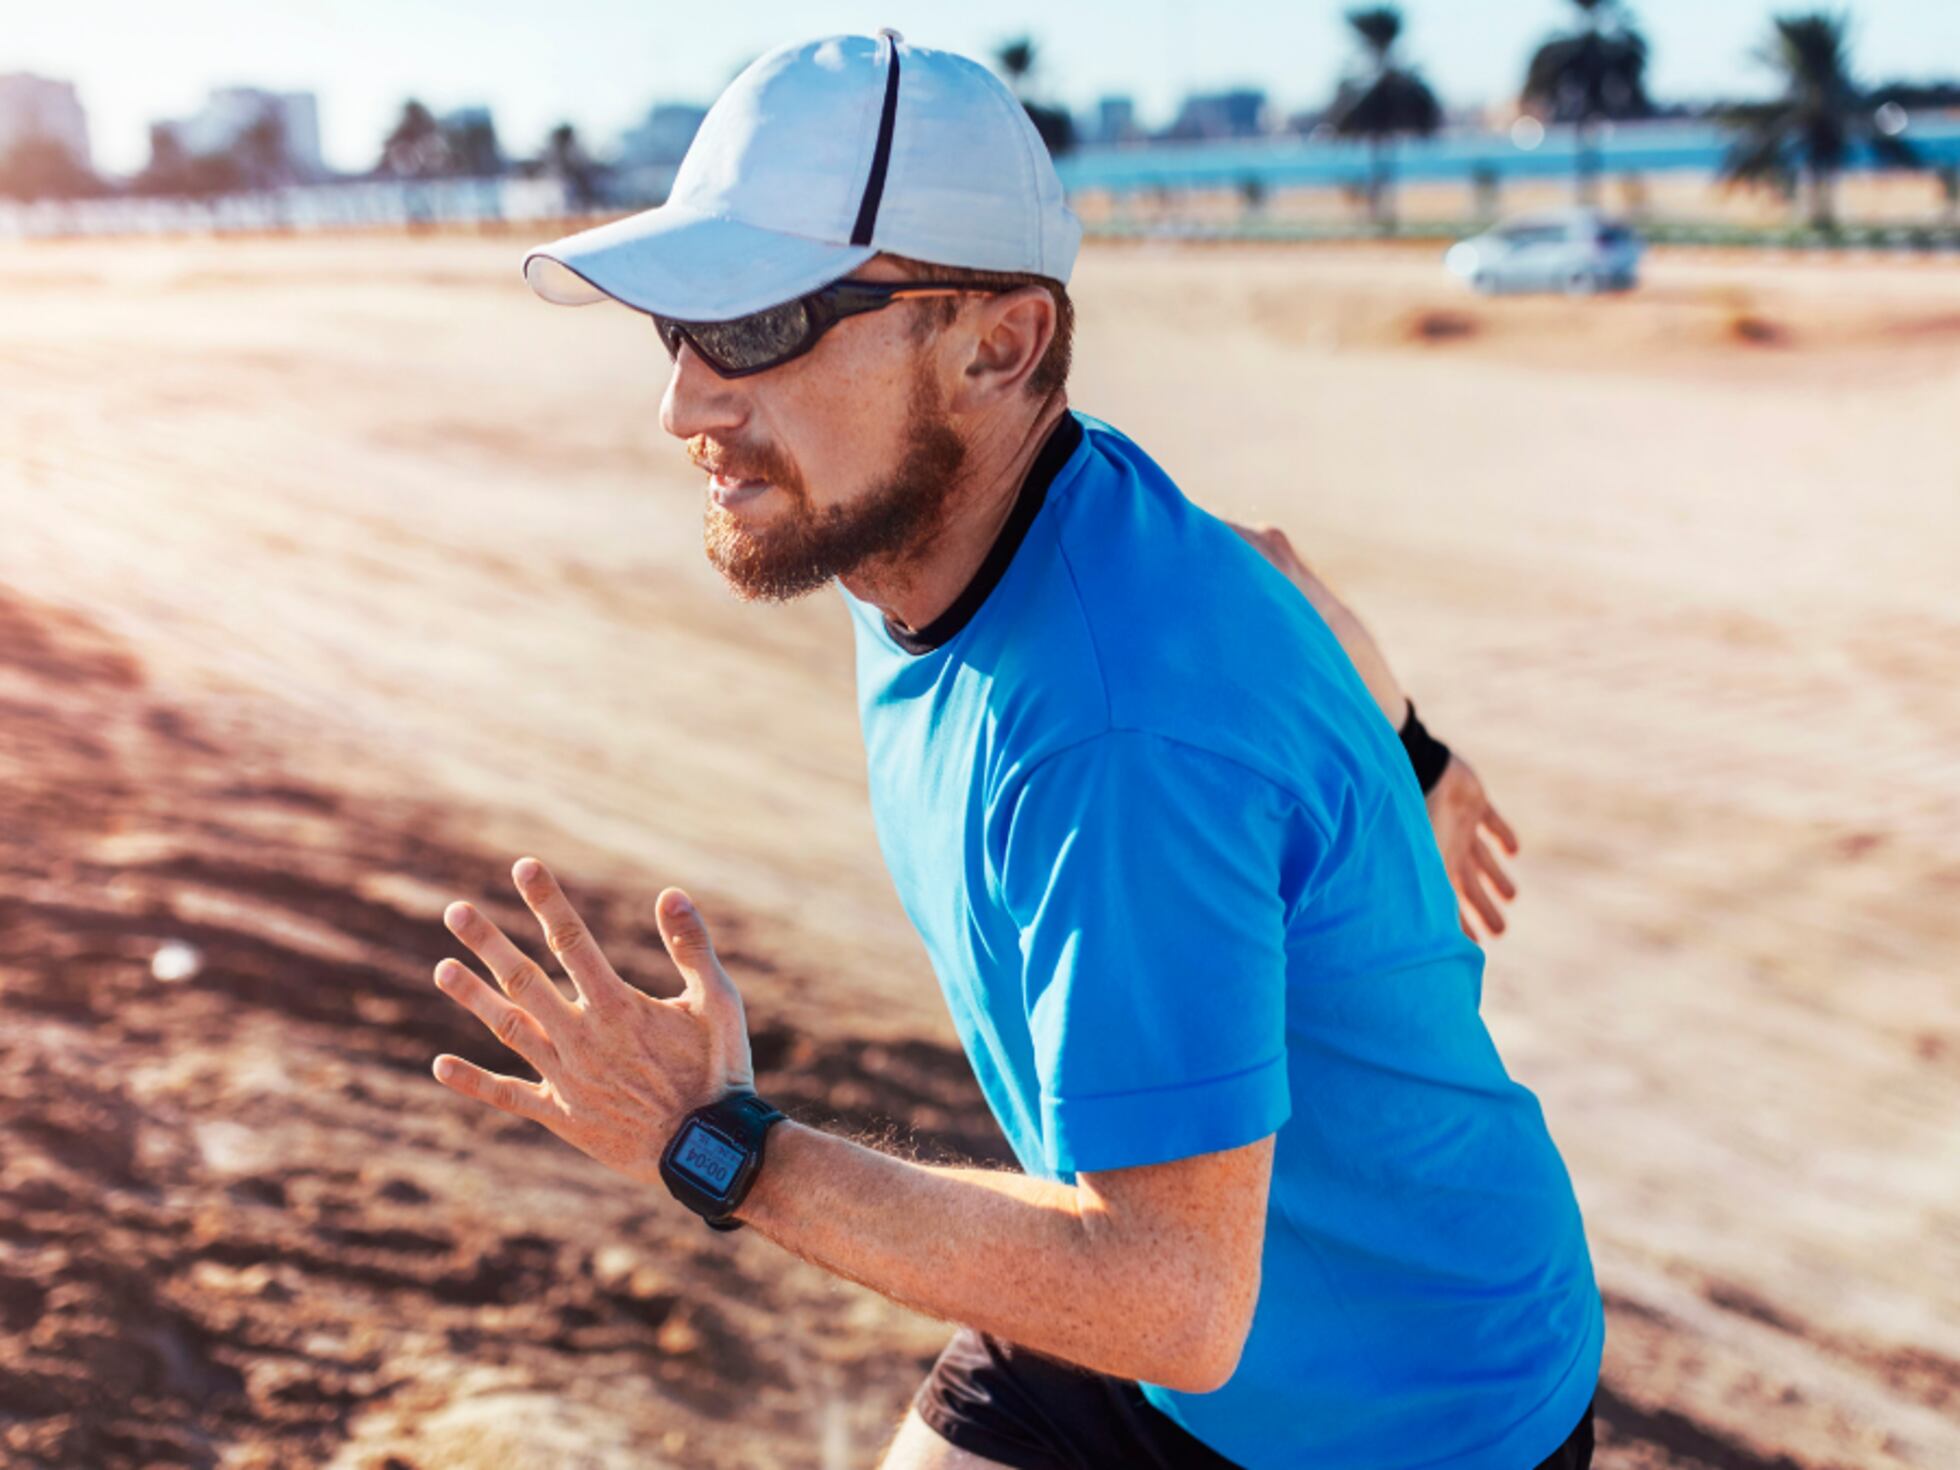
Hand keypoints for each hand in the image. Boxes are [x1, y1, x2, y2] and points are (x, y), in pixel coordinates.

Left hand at [429, 857, 753, 1186]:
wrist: (708, 1150)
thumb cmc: (719, 1071)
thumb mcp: (719, 1002)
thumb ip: (692, 947)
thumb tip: (671, 894)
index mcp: (618, 1007)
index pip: (573, 941)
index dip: (547, 901)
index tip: (523, 868)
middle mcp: (582, 1038)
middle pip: (524, 980)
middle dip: (488, 943)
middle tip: (455, 912)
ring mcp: (566, 1078)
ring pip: (509, 1028)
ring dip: (473, 997)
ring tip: (442, 968)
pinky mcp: (561, 1116)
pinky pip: (509, 1096)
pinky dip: (473, 1081)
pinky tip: (440, 1065)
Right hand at [1423, 754, 1519, 941]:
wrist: (1421, 767)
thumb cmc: (1418, 816)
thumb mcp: (1426, 863)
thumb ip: (1435, 897)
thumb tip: (1439, 941)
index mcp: (1436, 865)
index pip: (1449, 903)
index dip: (1459, 925)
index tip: (1473, 946)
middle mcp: (1448, 848)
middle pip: (1470, 887)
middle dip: (1483, 909)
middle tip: (1499, 931)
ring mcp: (1460, 826)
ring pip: (1482, 860)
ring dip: (1496, 879)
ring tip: (1511, 897)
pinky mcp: (1474, 802)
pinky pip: (1492, 822)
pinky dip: (1503, 836)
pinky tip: (1514, 850)